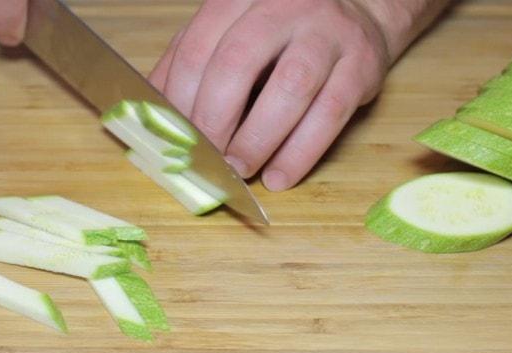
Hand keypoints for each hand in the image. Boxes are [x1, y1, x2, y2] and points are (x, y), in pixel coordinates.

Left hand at [150, 0, 391, 190]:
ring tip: (240, 170)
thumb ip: (192, 60)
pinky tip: (279, 176)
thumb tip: (150, 110)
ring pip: (290, 88)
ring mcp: (327, 33)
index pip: (198, 47)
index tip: (174, 140)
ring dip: (258, 139)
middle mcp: (284, 6)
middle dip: (215, 120)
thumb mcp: (232, 30)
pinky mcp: (361, 65)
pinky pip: (330, 114)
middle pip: (239, 64)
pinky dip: (300, 152)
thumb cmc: (281, 31)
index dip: (180, 99)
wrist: (357, 11)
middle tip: (205, 159)